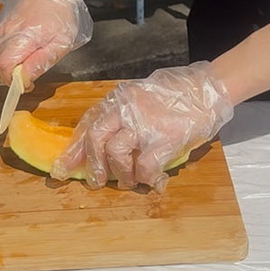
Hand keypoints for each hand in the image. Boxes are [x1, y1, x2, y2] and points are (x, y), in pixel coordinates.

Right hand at [0, 0, 92, 83]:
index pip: (4, 69)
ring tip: (37, 48)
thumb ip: (41, 61)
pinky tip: (31, 39)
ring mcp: (1, 28)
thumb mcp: (62, 40)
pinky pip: (4, 45)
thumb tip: (25, 80)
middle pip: (2, 64)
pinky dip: (14, 49)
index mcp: (21, 38)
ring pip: (3, 55)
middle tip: (39, 64)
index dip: (15, 82)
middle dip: (17, 72)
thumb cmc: (60, 10)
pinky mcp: (0, 24)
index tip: (30, 85)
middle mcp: (5, 34)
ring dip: (17, 60)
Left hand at [51, 62, 234, 190]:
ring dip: (120, 173)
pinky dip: (145, 177)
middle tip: (95, 181)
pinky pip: (144, 165)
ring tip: (128, 181)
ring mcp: (144, 124)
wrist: (206, 89)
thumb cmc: (174, 96)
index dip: (74, 149)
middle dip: (92, 164)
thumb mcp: (139, 98)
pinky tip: (152, 181)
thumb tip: (105, 143)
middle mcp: (125, 110)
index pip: (88, 125)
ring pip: (115, 152)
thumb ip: (122, 115)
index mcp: (117, 101)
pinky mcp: (164, 139)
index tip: (63, 167)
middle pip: (95, 138)